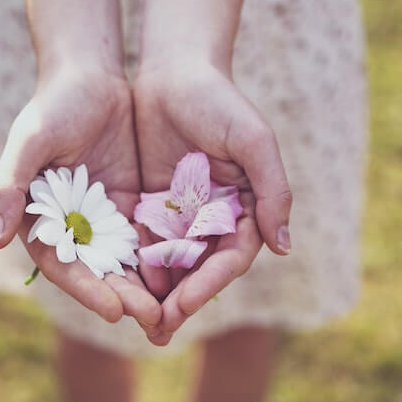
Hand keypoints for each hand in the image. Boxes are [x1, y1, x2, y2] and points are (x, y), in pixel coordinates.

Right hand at [0, 64, 161, 327]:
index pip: (63, 264)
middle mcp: (71, 227)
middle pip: (98, 271)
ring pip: (126, 262)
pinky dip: (163, 258)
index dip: (87, 289)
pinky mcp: (131, 207)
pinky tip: (186, 275)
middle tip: (153, 319)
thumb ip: (10, 187)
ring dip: (146, 287)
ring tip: (172, 310)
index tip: (114, 310)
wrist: (90, 78)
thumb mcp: (30, 141)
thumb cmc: (54, 105)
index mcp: (41, 220)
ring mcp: (103, 219)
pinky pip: (148, 237)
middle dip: (124, 296)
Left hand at [133, 60, 292, 344]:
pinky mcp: (151, 204)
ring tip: (137, 322)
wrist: (174, 70)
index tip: (184, 305)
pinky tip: (117, 286)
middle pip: (199, 269)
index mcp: (244, 207)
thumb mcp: (253, 140)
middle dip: (181, 300)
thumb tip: (284, 247)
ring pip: (170, 262)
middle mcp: (214, 217)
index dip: (208, 284)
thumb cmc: (219, 100)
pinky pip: (142, 240)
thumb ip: (272, 190)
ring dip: (155, 293)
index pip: (229, 257)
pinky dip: (133, 264)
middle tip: (158, 330)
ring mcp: (182, 214)